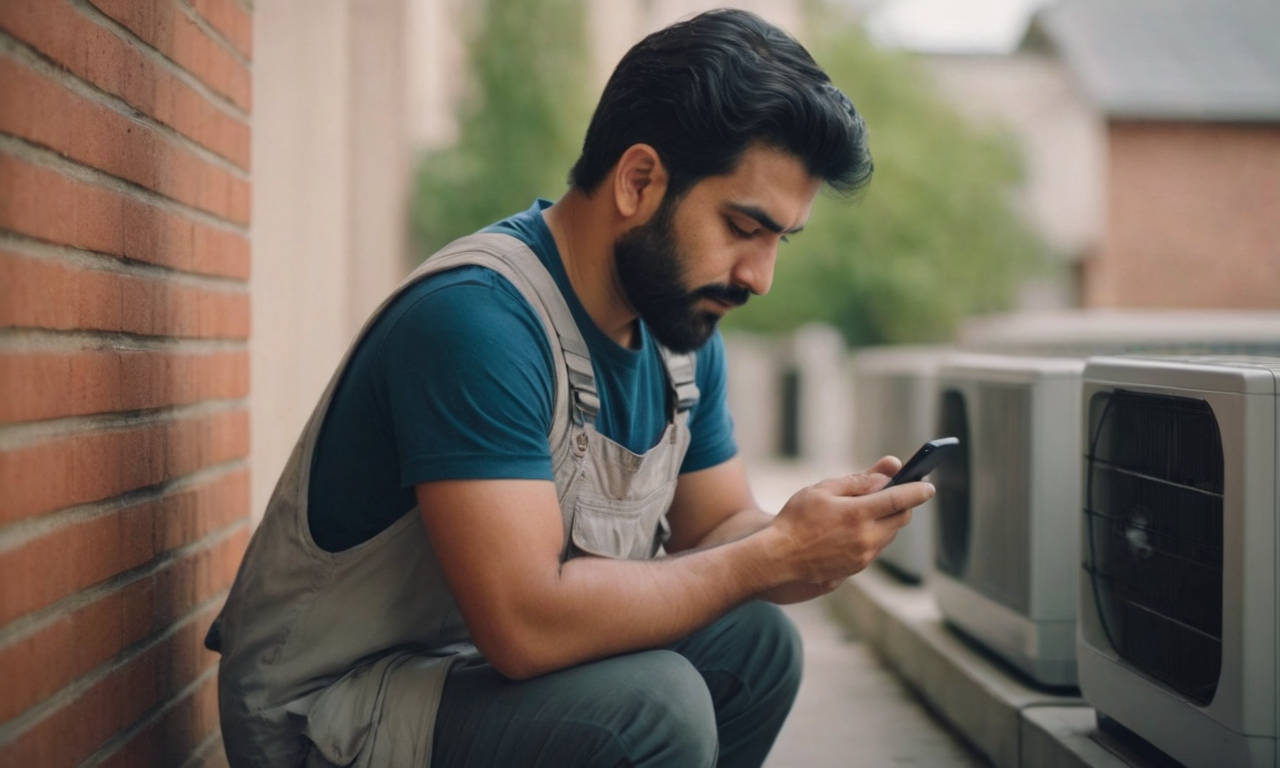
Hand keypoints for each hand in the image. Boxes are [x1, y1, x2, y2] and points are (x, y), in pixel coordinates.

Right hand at [769, 456, 933, 584]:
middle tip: (890, 492)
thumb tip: (888, 473)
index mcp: (858, 514)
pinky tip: (853, 529)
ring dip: (885, 520)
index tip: (928, 485)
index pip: (900, 499)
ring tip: (863, 510)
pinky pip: (876, 547)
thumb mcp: (823, 490)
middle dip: (900, 504)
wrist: (779, 557)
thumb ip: (859, 480)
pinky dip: (873, 534)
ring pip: (890, 534)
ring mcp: (864, 556)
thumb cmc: (796, 519)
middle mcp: (866, 538)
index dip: (918, 490)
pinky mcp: (858, 567)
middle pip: (901, 518)